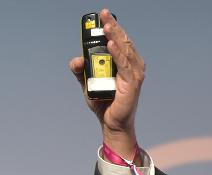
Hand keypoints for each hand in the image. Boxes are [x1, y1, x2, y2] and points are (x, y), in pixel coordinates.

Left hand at [69, 8, 145, 160]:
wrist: (111, 122)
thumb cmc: (103, 101)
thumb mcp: (87, 82)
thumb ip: (80, 70)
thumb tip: (77, 59)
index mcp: (124, 62)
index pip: (119, 39)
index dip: (112, 26)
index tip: (103, 14)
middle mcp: (132, 65)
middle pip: (123, 40)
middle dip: (113, 26)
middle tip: (104, 13)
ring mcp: (134, 73)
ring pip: (124, 49)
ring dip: (115, 36)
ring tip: (106, 25)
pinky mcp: (132, 83)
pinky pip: (124, 65)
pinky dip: (117, 54)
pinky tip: (110, 45)